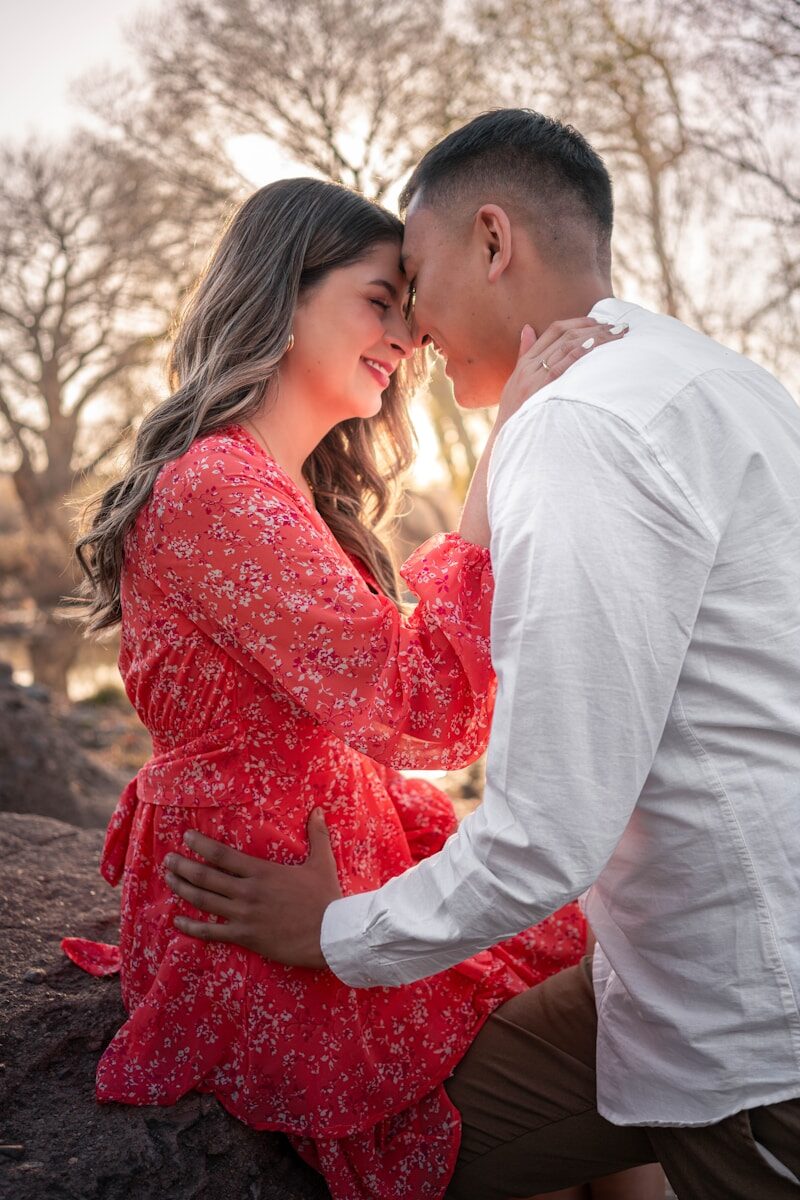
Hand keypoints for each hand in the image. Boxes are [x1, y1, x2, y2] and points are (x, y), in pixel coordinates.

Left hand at [163, 807, 342, 968]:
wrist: (332, 935)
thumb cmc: (326, 898)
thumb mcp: (322, 863)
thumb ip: (317, 835)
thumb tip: (318, 810)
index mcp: (262, 872)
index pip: (222, 855)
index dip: (200, 845)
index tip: (186, 836)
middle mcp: (247, 892)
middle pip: (205, 876)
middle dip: (183, 866)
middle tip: (168, 859)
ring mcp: (244, 916)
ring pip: (203, 901)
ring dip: (183, 889)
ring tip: (168, 879)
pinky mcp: (245, 937)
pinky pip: (211, 932)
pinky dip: (191, 926)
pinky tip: (177, 920)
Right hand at [497, 316, 627, 425]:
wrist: (508, 440)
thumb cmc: (514, 416)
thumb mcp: (514, 383)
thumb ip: (523, 356)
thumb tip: (527, 329)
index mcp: (525, 363)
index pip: (553, 331)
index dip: (578, 322)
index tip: (598, 322)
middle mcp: (530, 367)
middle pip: (564, 335)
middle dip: (592, 328)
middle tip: (616, 327)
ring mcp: (535, 378)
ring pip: (567, 346)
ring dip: (595, 338)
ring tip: (617, 334)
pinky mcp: (542, 390)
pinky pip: (563, 365)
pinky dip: (580, 353)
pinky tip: (596, 346)